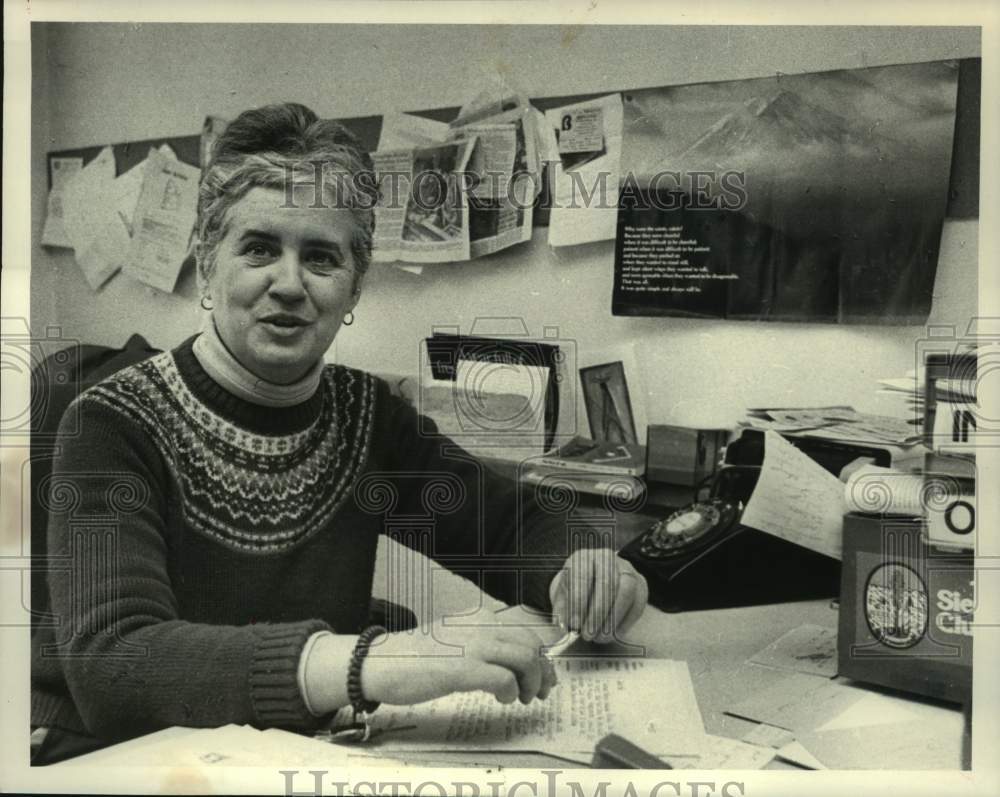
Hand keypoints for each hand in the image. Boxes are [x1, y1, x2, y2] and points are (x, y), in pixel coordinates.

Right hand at [359, 620, 557, 706]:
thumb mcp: (458, 638)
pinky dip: (510, 692)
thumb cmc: (418, 656)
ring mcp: (473, 645)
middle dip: (543, 672)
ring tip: (523, 698)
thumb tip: (516, 663)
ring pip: (525, 661)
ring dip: (531, 684)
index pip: (525, 633)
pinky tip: (502, 699)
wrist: (383, 662)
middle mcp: (481, 625)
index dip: (541, 657)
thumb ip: (485, 644)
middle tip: (541, 692)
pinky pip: (505, 680)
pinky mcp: (464, 669)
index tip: (545, 676)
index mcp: (481, 616)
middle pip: (531, 646)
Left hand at [548, 548, 647, 642]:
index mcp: (582, 557)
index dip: (578, 602)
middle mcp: (605, 558)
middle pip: (606, 582)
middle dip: (597, 613)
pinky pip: (637, 602)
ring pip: (626, 590)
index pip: (581, 576)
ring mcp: (625, 568)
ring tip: (601, 637)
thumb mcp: (563, 596)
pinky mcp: (640, 583)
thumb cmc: (576, 589)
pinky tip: (614, 633)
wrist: (595, 579)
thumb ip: (561, 611)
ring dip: (613, 618)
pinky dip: (626, 622)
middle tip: (588, 635)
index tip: (574, 625)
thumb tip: (561, 627)